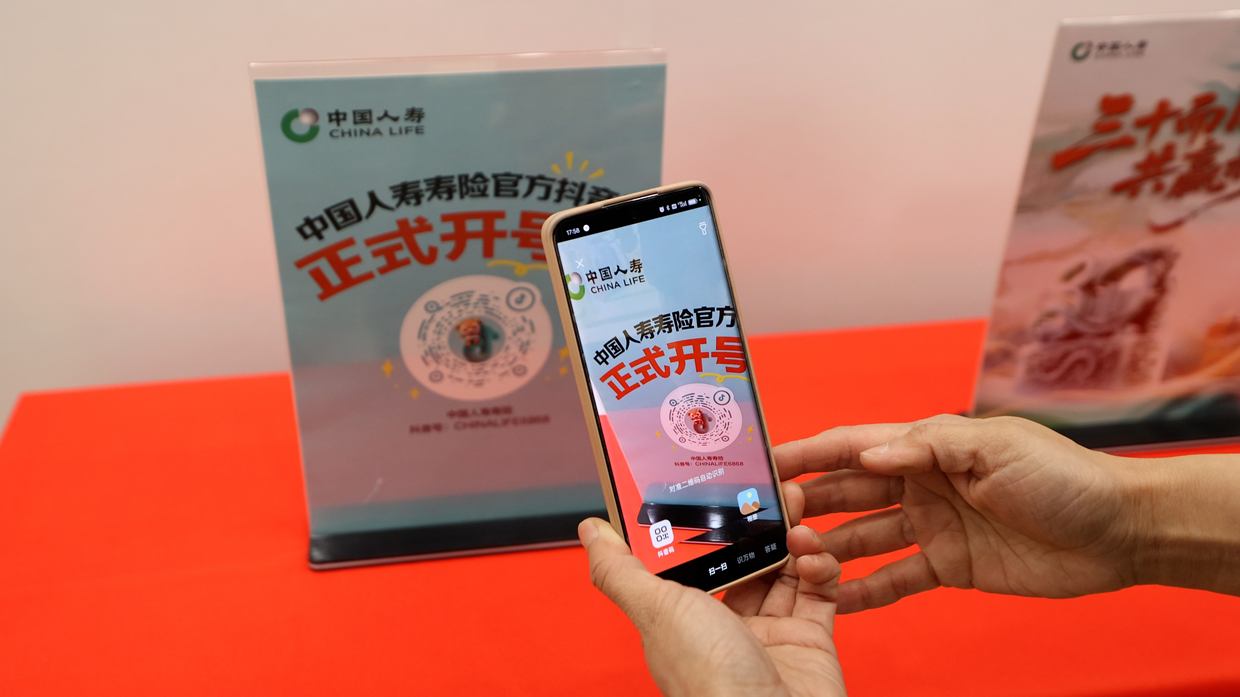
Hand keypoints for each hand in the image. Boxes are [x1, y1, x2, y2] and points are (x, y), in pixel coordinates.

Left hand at [579, 498, 847, 696]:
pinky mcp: (811, 641)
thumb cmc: (708, 677)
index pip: (693, 557)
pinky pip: (818, 593)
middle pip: (743, 558)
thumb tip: (590, 530)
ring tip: (796, 506)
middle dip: (758, 521)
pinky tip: (813, 551)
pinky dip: (820, 566)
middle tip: (772, 484)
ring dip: (792, 534)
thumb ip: (621, 569)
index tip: (720, 480)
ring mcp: (770, 633)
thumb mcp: (656, 610)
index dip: (707, 519)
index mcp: (682, 616)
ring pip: (784, 569)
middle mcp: (725, 625)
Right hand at [775, 415, 1142, 611]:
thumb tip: (870, 453)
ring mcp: (932, 527)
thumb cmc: (1063, 476)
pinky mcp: (949, 567)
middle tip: (766, 523)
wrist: (1119, 531)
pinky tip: (831, 602)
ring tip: (789, 564)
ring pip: (862, 538)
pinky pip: (894, 580)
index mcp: (926, 446)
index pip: (851, 448)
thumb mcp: (994, 447)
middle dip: (805, 505)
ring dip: (827, 549)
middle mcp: (920, 484)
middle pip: (846, 494)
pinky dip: (863, 592)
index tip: (764, 463)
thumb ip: (928, 446)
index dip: (806, 454)